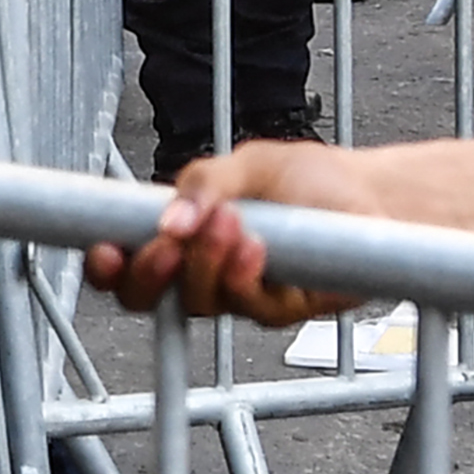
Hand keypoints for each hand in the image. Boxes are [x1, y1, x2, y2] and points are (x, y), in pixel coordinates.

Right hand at [87, 140, 372, 324]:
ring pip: (199, 302)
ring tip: (229, 223)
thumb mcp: (249, 163)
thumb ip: (205, 182)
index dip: (107, 266)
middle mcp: (204, 273)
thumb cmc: (307, 178)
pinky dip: (245, 275)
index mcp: (184, 236)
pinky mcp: (282, 310)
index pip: (128, 263)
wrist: (371, 191)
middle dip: (149, 274)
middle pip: (150, 299)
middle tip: (166, 243)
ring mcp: (241, 296)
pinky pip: (250, 307)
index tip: (103, 250)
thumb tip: (168, 218)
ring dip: (205, 264)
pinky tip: (254, 245)